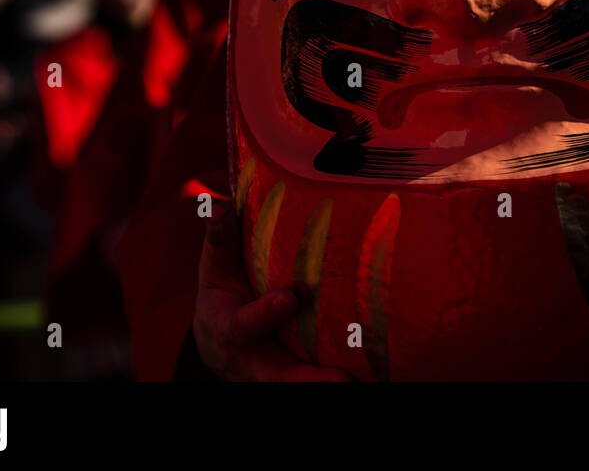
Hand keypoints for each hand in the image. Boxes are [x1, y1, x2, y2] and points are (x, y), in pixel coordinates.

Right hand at [193, 203, 353, 380]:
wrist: (219, 344)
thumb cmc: (223, 296)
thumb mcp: (214, 270)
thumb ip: (220, 241)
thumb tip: (218, 204)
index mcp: (229, 328)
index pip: (244, 325)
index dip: (265, 314)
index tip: (288, 298)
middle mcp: (253, 359)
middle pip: (279, 375)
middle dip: (308, 379)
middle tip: (341, 379)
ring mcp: (276, 373)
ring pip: (301, 384)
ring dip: (329, 383)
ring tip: (362, 379)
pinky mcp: (297, 376)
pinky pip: (317, 379)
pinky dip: (339, 378)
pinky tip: (374, 374)